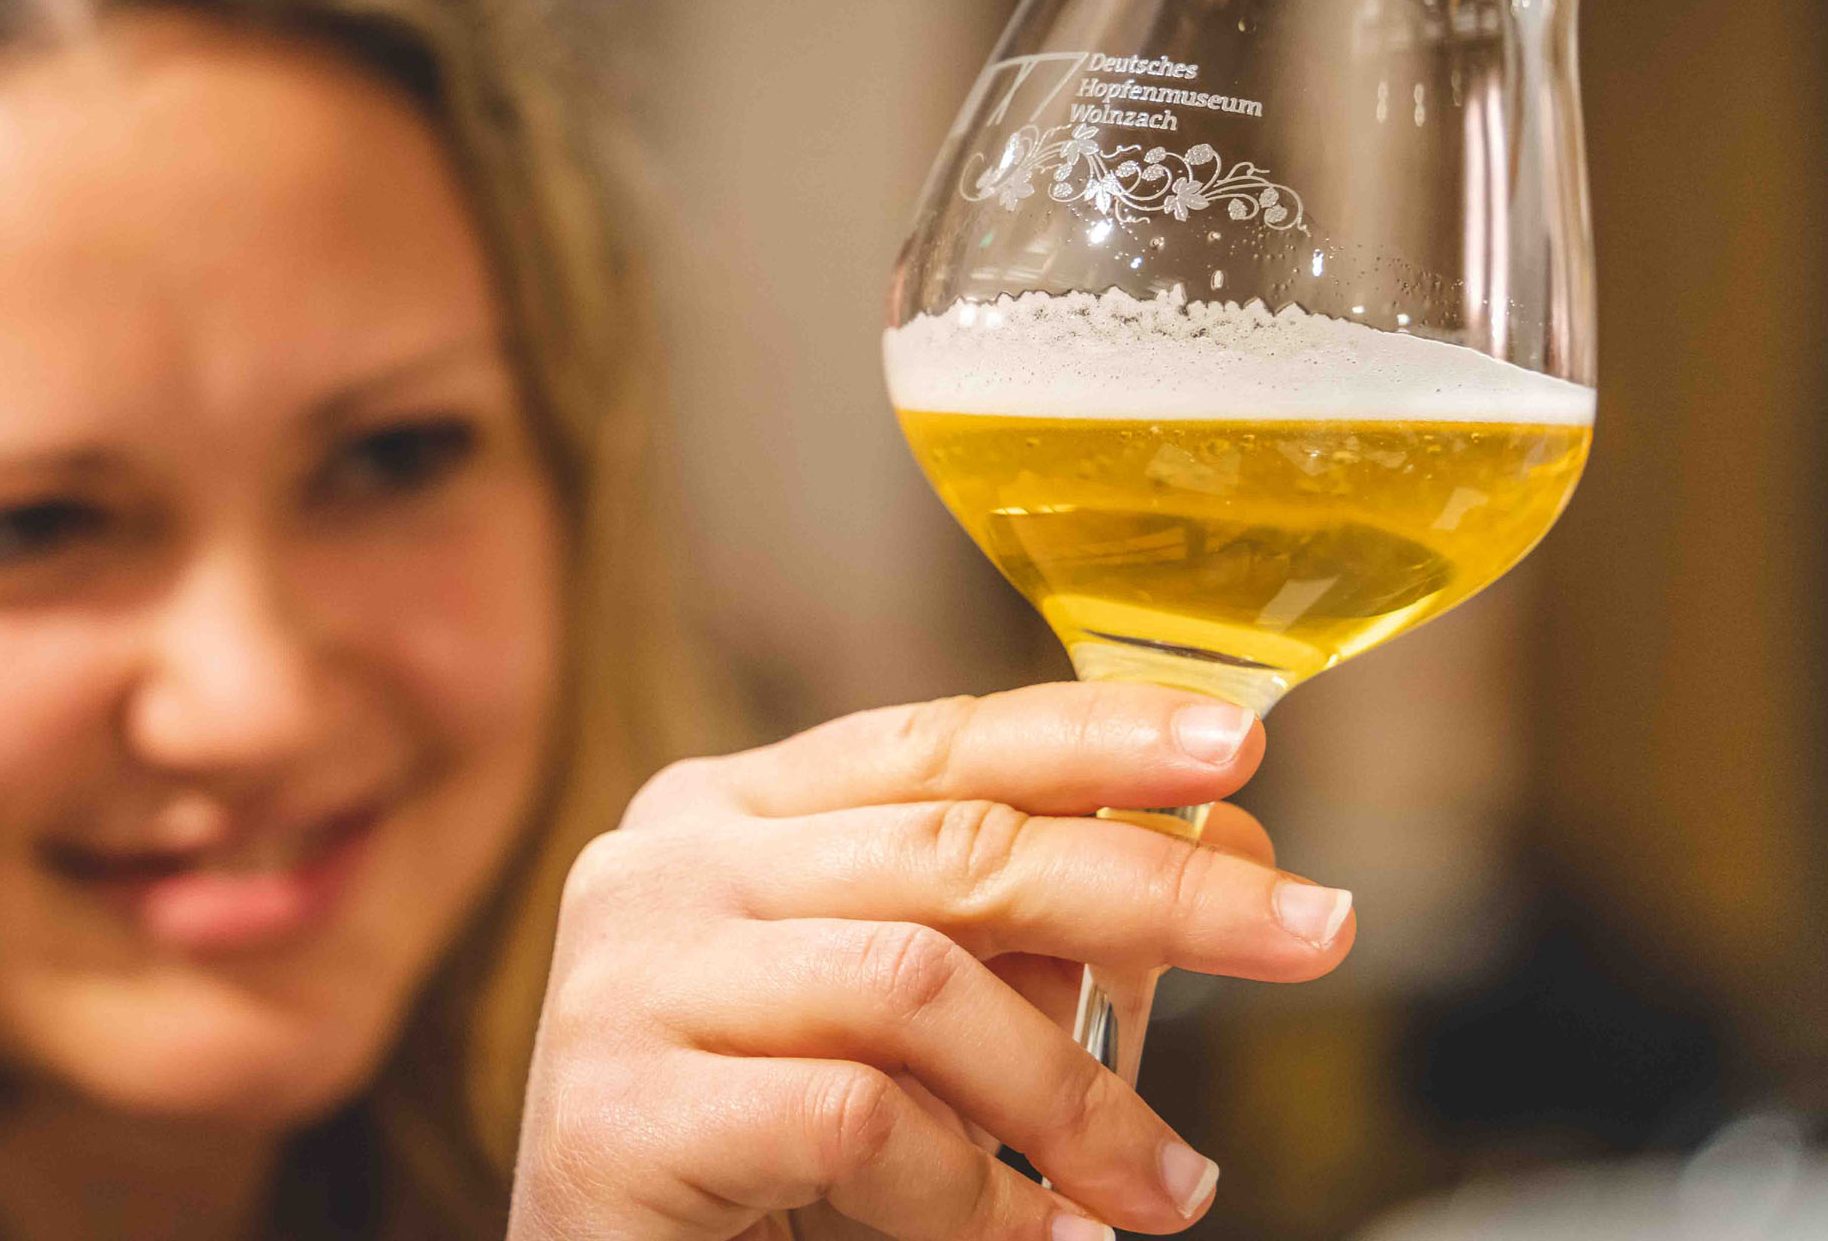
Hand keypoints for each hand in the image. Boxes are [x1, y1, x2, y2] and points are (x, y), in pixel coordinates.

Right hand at [507, 683, 1354, 1240]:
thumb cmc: (773, 1152)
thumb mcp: (925, 1023)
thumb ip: (1042, 932)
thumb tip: (1228, 840)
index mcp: (724, 812)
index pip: (932, 743)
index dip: (1091, 737)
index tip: (1233, 749)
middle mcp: (660, 865)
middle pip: (951, 846)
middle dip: (1154, 889)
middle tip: (1316, 934)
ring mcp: (623, 979)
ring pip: (913, 983)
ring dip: (1074, 1095)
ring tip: (1168, 1186)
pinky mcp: (616, 1112)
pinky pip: (857, 1121)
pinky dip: (978, 1195)